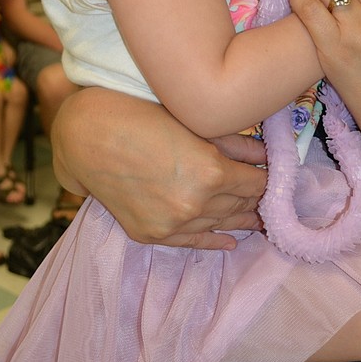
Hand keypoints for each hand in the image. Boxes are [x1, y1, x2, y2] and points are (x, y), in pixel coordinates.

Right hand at [52, 89, 266, 248]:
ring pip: (221, 225)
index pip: (257, 183)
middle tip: (271, 195)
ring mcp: (172, 225)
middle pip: (241, 205)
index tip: (274, 174)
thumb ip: (236, 144)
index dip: (269, 177)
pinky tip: (230, 240)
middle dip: (256, 197)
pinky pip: (192, 244)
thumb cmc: (140, 117)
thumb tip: (268, 155)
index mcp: (211, 173)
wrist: (86, 138)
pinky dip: (214, 241)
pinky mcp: (152, 235)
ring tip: (259, 218)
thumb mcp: (195, 125)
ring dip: (241, 219)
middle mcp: (195, 205)